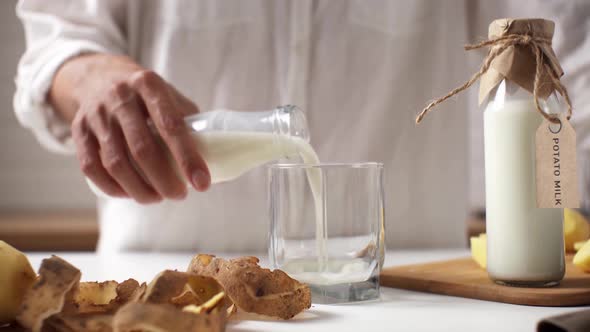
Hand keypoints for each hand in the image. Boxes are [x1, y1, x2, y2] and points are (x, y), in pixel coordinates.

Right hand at [50, 54, 210, 203]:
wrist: (98, 76)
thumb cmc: (147, 96)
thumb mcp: (171, 97)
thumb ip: (191, 125)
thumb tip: (218, 165)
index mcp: (149, 85)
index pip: (171, 126)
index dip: (188, 158)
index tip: (202, 183)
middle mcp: (120, 97)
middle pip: (142, 149)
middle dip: (164, 180)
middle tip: (179, 195)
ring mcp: (96, 114)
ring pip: (116, 163)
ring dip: (139, 189)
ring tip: (157, 197)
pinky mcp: (78, 130)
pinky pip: (91, 168)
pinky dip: (112, 188)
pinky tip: (129, 194)